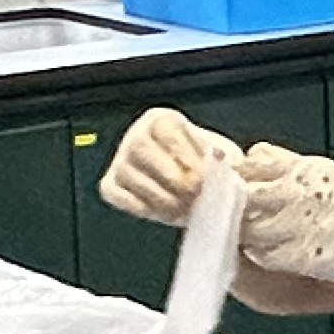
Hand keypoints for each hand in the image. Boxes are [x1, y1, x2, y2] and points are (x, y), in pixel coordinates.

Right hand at [98, 107, 240, 226]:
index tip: (200, 172)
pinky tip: (163, 213)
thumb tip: (222, 158)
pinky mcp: (110, 186)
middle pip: (140, 147)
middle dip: (169, 174)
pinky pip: (115, 194)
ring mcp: (120, 161)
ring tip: (182, 207)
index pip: (164, 127)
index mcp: (162, 120)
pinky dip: (138, 206)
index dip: (181, 150)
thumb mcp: (219, 156)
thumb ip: (223, 156)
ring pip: (128, 173)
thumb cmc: (203, 168)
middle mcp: (136, 136)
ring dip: (158, 194)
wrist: (189, 190)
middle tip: (193, 193)